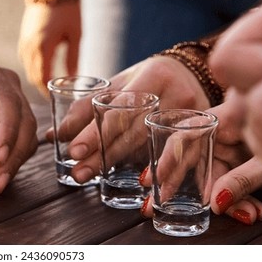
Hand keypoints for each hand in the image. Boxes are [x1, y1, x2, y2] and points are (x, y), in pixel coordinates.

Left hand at [0, 55, 38, 194]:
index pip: (6, 100)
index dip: (7, 131)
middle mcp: (1, 79)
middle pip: (22, 117)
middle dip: (13, 153)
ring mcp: (9, 94)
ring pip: (27, 130)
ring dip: (14, 160)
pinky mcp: (9, 112)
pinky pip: (21, 137)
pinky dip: (11, 158)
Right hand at [18, 0, 80, 95]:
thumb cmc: (67, 10)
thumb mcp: (75, 35)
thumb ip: (73, 59)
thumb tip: (74, 79)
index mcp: (42, 48)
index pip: (42, 80)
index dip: (48, 93)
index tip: (56, 102)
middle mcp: (29, 48)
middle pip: (33, 78)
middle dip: (43, 90)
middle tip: (54, 101)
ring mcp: (24, 44)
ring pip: (28, 70)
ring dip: (38, 80)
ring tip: (49, 91)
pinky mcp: (23, 40)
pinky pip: (27, 62)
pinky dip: (34, 70)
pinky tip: (44, 73)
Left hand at [51, 56, 210, 182]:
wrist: (197, 74)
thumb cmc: (149, 81)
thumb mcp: (122, 84)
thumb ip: (89, 107)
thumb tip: (55, 135)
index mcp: (153, 77)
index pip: (120, 108)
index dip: (96, 131)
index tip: (74, 151)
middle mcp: (176, 95)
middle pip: (135, 131)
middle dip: (105, 155)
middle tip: (80, 173)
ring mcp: (194, 115)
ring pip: (157, 146)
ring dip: (128, 167)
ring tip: (103, 181)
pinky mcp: (206, 133)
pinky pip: (182, 158)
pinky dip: (162, 173)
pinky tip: (146, 187)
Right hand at [140, 93, 261, 224]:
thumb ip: (243, 178)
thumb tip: (215, 202)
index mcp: (230, 114)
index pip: (187, 132)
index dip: (168, 156)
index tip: (154, 179)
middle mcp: (228, 128)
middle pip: (193, 156)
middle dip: (175, 183)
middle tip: (154, 205)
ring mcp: (237, 145)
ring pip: (212, 173)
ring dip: (214, 198)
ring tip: (219, 215)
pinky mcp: (246, 160)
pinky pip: (231, 182)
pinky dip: (238, 200)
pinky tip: (250, 212)